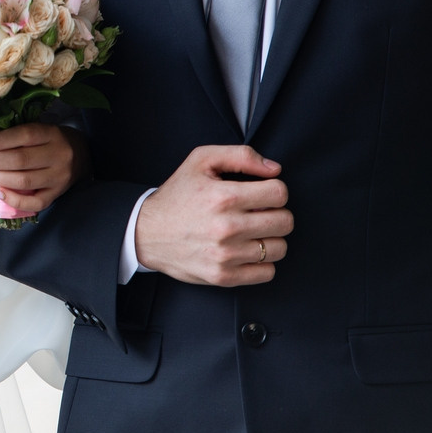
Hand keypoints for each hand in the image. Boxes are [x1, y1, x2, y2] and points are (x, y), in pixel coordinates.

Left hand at [0, 124, 88, 216]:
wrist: (82, 154)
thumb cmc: (47, 140)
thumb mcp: (29, 131)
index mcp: (51, 133)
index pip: (24, 135)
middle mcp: (58, 154)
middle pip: (20, 160)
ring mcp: (59, 177)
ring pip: (24, 181)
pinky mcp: (57, 194)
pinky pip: (34, 202)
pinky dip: (13, 199)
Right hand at [133, 145, 289, 285]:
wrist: (146, 232)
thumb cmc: (176, 195)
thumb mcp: (201, 161)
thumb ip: (241, 156)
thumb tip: (274, 169)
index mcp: (224, 197)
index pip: (279, 193)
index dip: (274, 190)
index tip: (262, 194)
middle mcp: (227, 227)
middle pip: (285, 222)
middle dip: (276, 213)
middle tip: (259, 213)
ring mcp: (226, 255)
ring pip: (279, 248)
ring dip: (270, 239)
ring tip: (252, 232)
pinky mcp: (223, 276)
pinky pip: (267, 273)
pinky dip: (262, 263)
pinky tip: (246, 251)